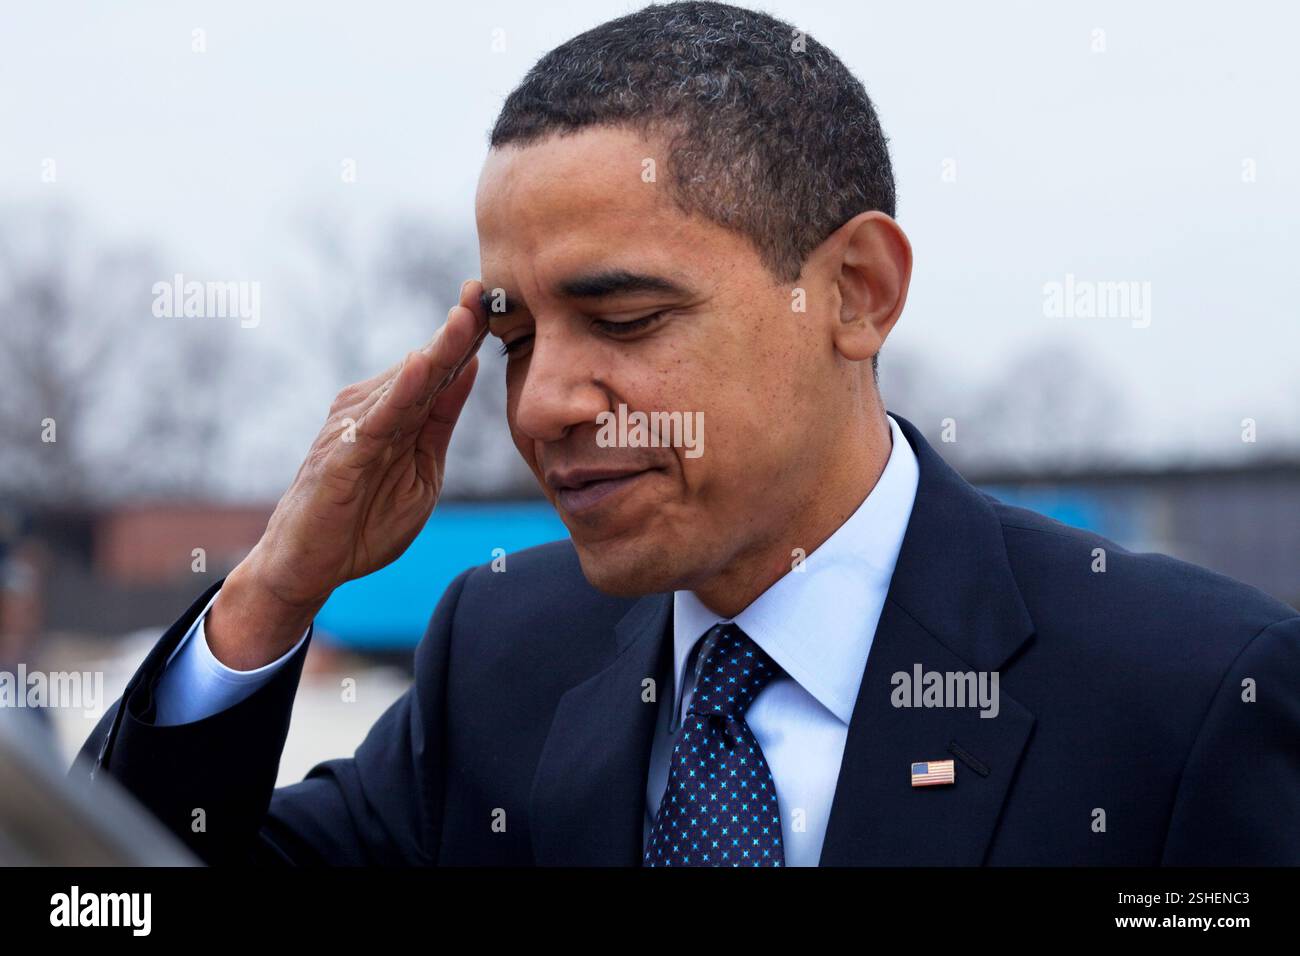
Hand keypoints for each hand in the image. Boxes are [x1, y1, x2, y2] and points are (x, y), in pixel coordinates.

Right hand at [206, 279, 488, 668]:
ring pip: (404, 383)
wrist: (307, 568)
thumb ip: (440, 418)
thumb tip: (468, 366)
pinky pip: (376, 421)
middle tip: (483, 289)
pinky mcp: (340, 457)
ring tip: (466, 315)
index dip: (466, 334)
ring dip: (436, 349)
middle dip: (456, 329)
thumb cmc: (361, 522)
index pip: (439, 368)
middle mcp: (373, 410)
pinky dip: (400, 392)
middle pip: (424, 365)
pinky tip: (423, 366)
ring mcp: (355, 430)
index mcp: (398, 415)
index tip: (495, 298)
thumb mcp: (422, 468)